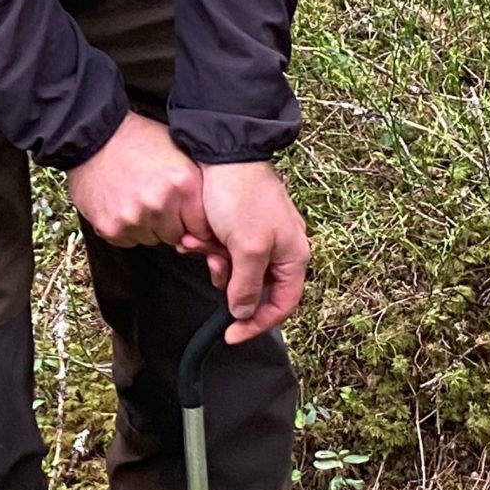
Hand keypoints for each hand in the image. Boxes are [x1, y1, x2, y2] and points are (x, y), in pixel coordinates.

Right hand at [67, 111, 223, 265]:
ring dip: (147, 226)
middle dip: (169, 223)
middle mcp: (160, 202)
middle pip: (176, 236)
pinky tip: (121, 203)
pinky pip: (128, 241)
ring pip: (152, 240)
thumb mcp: (179, 152)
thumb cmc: (138, 140)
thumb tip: (210, 220)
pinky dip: (125, 227)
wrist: (94, 135)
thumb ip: (196, 186)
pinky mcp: (111, 228)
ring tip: (135, 197)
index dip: (193, 222)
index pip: (202, 228)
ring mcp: (134, 217)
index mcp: (183, 183)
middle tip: (155, 199)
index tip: (185, 216)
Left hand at [199, 163, 309, 343]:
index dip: (257, 324)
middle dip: (229, 283)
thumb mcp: (247, 248)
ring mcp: (260, 236)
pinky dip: (208, 247)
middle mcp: (281, 248)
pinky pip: (224, 250)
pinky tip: (195, 237)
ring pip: (236, 270)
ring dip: (214, 262)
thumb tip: (243, 313)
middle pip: (256, 288)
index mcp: (294, 256)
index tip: (230, 335)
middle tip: (212, 268)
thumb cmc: (242, 198)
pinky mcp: (239, 225)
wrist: (224, 154)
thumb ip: (247, 285)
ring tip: (200, 244)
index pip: (282, 305)